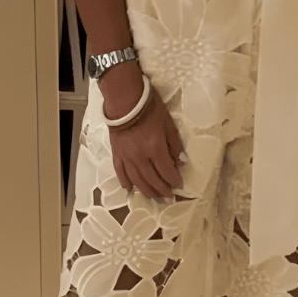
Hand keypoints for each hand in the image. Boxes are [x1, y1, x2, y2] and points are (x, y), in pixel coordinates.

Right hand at [103, 70, 185, 200]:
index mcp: (155, 148)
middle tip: (168, 197)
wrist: (124, 99)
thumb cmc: (149, 108)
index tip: (179, 185)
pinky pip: (120, 172)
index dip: (174, 180)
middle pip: (152, 180)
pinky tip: (130, 189)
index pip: (166, 171)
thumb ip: (174, 144)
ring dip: (146, 191)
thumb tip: (180, 162)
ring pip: (137, 180)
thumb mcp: (168, 123)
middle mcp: (140, 157)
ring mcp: (126, 157)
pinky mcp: (116, 154)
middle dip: (162, 190)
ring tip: (154, 197)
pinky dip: (126, 182)